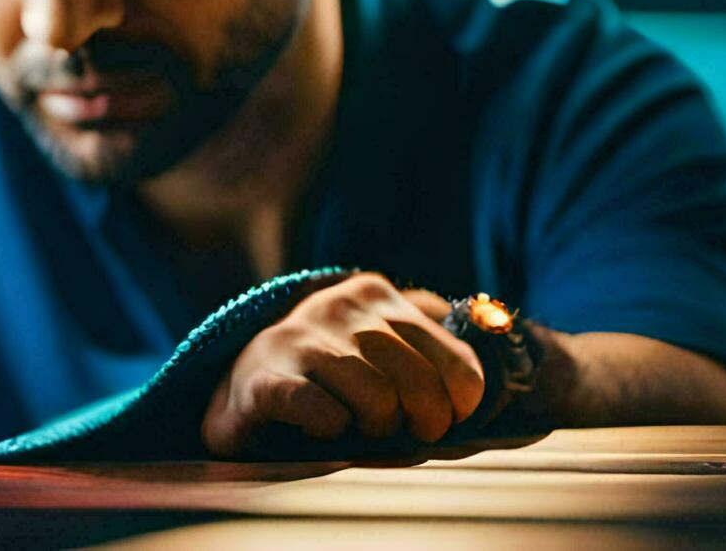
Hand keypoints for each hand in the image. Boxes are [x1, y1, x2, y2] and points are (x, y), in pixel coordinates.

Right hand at [201, 272, 485, 456]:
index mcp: (375, 293)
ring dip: (375, 428)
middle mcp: (339, 306)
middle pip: (419, 385)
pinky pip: (322, 412)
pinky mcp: (265, 377)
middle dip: (422, 423)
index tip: (446, 420)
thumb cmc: (329, 374)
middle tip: (404, 433)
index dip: (462, 404)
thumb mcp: (380, 346)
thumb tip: (483, 374)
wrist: (241, 383)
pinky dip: (333, 430)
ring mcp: (299, 338)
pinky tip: (324, 427)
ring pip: (376, 401)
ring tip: (358, 426)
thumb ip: (428, 352)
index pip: (456, 361)